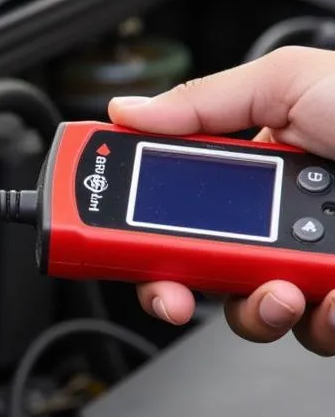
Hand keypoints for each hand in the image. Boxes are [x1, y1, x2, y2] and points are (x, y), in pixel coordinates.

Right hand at [108, 46, 334, 353]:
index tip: (104, 243)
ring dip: (257, 309)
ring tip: (289, 284)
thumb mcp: (298, 83)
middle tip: (174, 291)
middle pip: (196, 273)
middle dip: (178, 290)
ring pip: (249, 314)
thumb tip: (129, 113)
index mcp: (262, 167)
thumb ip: (207, 103)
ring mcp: (314, 266)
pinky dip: (320, 320)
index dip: (133, 231)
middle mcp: (280, 220)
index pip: (173, 207)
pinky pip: (310, 333)